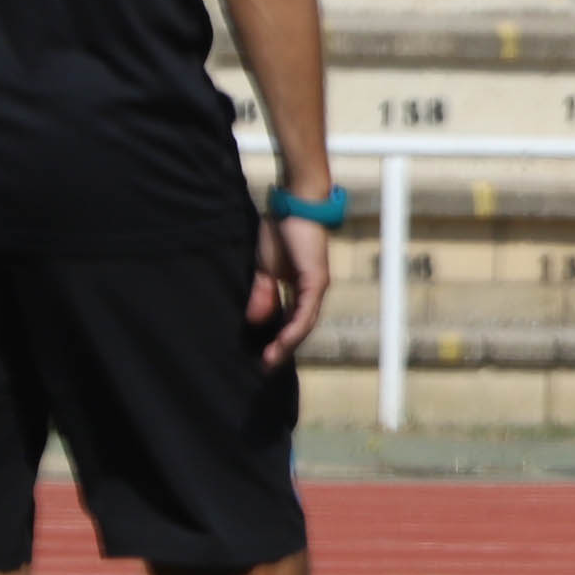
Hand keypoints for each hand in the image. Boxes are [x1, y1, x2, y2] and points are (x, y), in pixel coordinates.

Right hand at [250, 207, 330, 368]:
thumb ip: (263, 294)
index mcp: (300, 289)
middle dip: (283, 349)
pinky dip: (295, 328)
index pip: (290, 321)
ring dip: (287, 344)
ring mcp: (317, 286)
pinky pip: (307, 310)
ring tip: (270, 361)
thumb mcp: (265, 270)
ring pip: (304, 324)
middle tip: (265, 368)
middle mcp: (312, 291)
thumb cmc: (281, 233)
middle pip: (299, 328)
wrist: (294, 206)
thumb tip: (256, 321)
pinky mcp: (317, 280)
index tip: (262, 357)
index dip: (277, 340)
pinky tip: (283, 342)